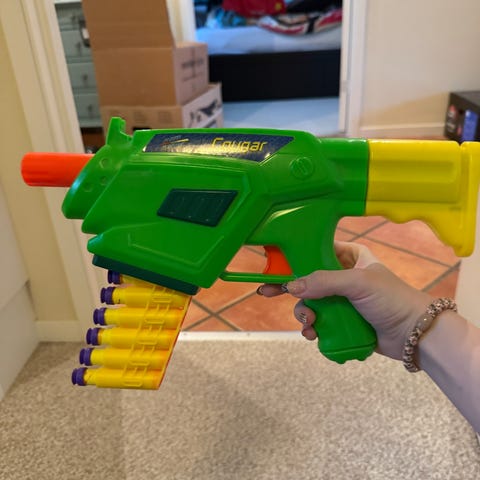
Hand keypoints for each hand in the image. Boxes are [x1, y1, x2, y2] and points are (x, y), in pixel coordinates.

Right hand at [258, 241, 433, 359]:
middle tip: (267, 293)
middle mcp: (342, 275)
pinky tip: (314, 335)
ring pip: (309, 303)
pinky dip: (312, 328)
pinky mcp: (342, 320)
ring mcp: (341, 299)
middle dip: (292, 290)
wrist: (416, 334)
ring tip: (309, 325)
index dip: (292, 258)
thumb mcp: (358, 282)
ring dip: (303, 314)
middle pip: (306, 279)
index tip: (272, 266)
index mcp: (348, 256)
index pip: (314, 251)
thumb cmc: (392, 299)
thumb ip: (323, 281)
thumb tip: (292, 287)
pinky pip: (319, 321)